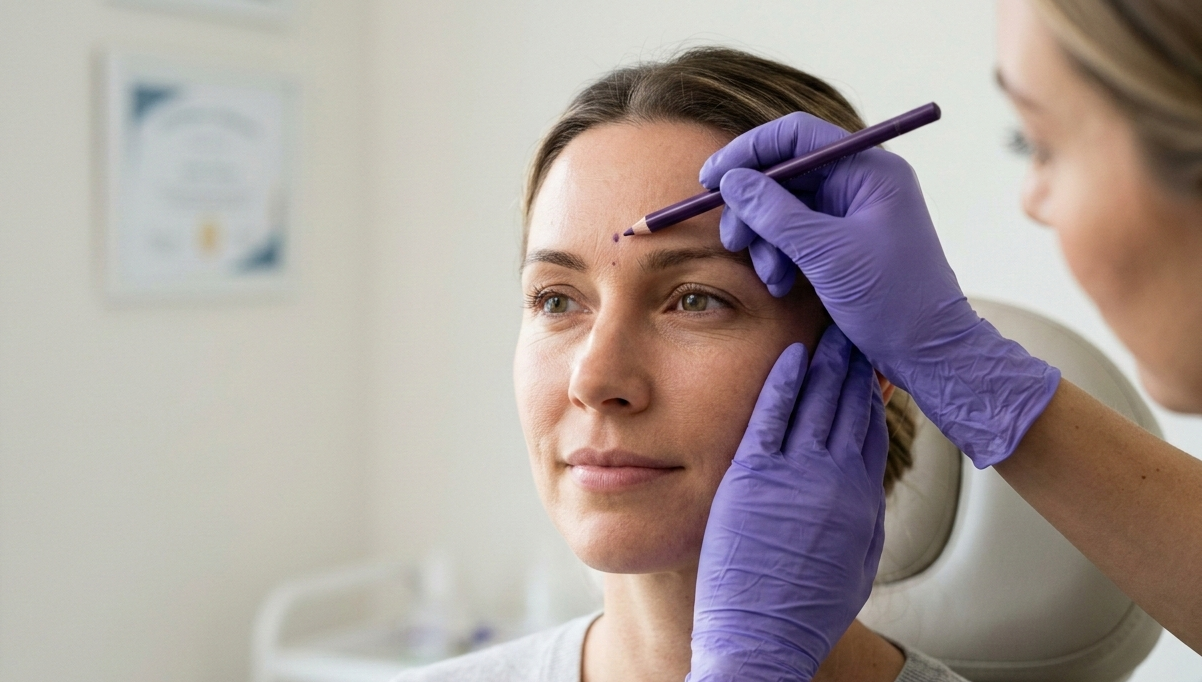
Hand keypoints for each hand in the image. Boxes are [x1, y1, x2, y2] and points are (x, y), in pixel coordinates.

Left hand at [689, 327, 887, 681]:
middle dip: (856, 365)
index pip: (871, 430)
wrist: (762, 639)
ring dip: (827, 363)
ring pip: (817, 404)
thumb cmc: (804, 610)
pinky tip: (791, 356)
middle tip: (860, 329)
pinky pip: (769, 417)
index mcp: (860, 502)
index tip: (874, 363)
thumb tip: (866, 479)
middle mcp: (834, 482)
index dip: (873, 393)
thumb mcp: (856, 564)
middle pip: (849, 407)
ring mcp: (793, 477)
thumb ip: (865, 516)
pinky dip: (782, 382)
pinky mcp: (751, 477)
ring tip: (834, 329)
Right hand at [701, 112, 1059, 465]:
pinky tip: (781, 283)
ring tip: (770, 276)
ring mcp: (851, 213)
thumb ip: (775, 213)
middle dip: (753, 208)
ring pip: (783, 208)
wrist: (927, 350)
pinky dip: (779, 255)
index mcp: (870, 170)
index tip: (711, 178)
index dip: (749, 151)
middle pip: (785, 174)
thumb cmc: (892, 299)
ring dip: (765, 240)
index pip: (797, 136)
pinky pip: (794, 234)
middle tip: (733, 240)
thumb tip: (731, 181)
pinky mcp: (842, 243)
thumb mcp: (826, 254)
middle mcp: (860, 183)